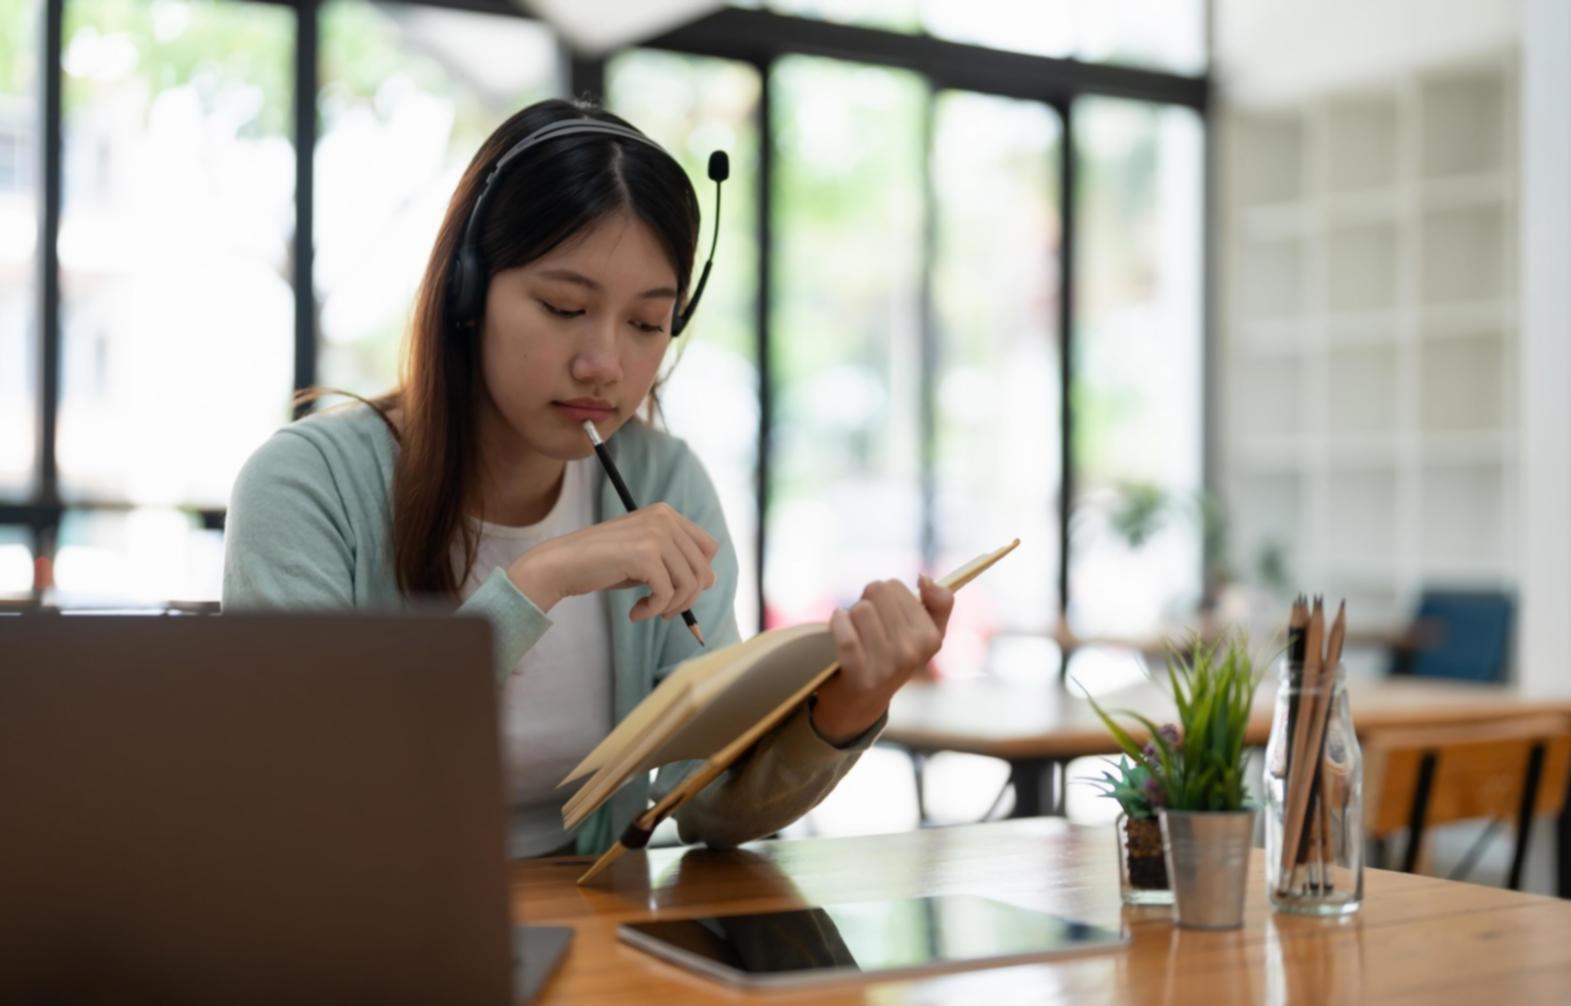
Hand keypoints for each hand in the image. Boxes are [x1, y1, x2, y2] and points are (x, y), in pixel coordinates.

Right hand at [506, 503, 718, 620]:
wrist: (562, 564)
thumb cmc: (602, 563)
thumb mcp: (645, 558)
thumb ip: (676, 563)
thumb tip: (712, 580)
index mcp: (666, 513)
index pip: (708, 547)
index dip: (698, 575)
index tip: (676, 593)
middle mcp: (664, 518)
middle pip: (702, 568)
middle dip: (686, 597)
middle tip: (663, 611)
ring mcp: (656, 534)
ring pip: (689, 584)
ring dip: (670, 606)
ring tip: (648, 611)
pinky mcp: (645, 555)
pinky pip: (667, 593)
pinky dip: (654, 610)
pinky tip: (635, 613)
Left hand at [812, 575, 954, 745]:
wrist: (860, 703)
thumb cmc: (892, 658)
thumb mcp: (925, 634)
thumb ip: (939, 602)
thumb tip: (924, 579)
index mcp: (931, 638)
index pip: (896, 586)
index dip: (885, 595)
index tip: (885, 612)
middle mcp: (912, 652)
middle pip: (877, 591)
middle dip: (868, 601)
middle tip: (867, 624)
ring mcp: (887, 666)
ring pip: (860, 609)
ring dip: (851, 615)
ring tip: (855, 632)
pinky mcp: (859, 675)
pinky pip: (845, 634)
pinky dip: (837, 622)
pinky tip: (838, 625)